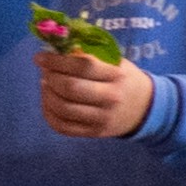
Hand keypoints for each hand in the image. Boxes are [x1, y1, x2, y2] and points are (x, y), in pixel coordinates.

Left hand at [33, 47, 156, 141]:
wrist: (145, 108)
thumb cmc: (124, 80)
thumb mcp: (115, 63)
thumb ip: (88, 57)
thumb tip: (55, 53)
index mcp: (117, 76)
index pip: (83, 66)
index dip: (57, 60)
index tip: (40, 57)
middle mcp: (111, 98)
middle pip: (70, 87)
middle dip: (50, 77)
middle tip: (45, 71)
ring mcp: (102, 118)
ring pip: (62, 108)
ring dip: (47, 94)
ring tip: (46, 85)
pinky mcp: (93, 133)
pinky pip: (61, 126)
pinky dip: (48, 112)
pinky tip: (49, 102)